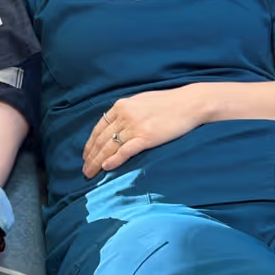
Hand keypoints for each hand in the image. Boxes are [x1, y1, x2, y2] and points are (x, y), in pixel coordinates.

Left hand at [83, 86, 206, 177]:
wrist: (190, 103)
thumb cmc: (169, 102)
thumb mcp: (141, 101)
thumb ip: (126, 112)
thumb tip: (115, 124)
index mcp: (121, 106)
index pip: (98, 128)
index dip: (90, 144)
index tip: (85, 156)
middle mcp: (124, 115)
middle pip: (101, 139)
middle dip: (90, 157)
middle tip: (85, 170)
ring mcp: (135, 126)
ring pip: (109, 147)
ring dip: (97, 162)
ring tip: (91, 173)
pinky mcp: (146, 137)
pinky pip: (125, 151)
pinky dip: (114, 160)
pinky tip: (106, 168)